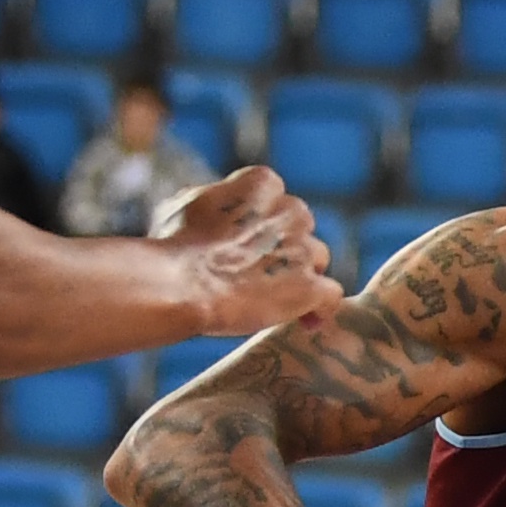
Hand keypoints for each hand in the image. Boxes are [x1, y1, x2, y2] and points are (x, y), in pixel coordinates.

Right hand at [155, 166, 343, 338]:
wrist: (182, 282)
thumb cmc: (176, 243)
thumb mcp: (188, 203)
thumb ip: (218, 200)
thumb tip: (217, 205)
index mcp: (263, 184)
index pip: (276, 199)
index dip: (264, 224)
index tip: (250, 242)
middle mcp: (292, 211)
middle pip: (301, 228)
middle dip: (285, 247)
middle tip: (260, 271)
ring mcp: (304, 249)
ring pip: (318, 259)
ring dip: (302, 275)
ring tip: (277, 297)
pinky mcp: (310, 287)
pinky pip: (330, 296)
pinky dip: (320, 309)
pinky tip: (306, 322)